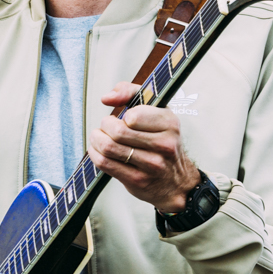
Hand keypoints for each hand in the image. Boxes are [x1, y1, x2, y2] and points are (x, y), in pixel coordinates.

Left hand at [88, 82, 200, 212]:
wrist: (176, 181)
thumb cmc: (162, 140)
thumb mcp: (156, 110)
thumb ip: (131, 92)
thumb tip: (107, 98)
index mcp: (170, 123)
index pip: (133, 115)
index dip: (122, 115)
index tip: (124, 118)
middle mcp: (164, 145)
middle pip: (117, 132)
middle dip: (104, 126)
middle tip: (106, 127)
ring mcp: (152, 165)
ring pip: (108, 147)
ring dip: (97, 140)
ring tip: (99, 137)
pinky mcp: (138, 180)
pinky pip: (105, 163)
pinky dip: (95, 154)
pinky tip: (99, 151)